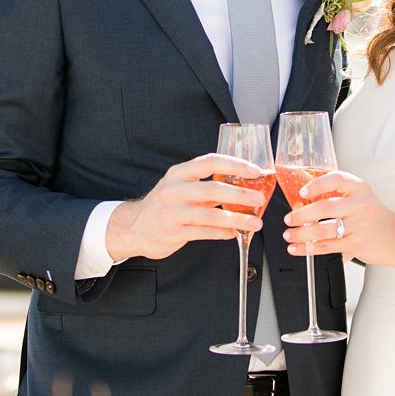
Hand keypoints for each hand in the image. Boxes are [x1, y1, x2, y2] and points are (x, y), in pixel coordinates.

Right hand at [106, 153, 266, 260]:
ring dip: (237, 219)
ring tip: (255, 223)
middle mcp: (174, 189)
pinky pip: (204, 232)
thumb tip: (244, 185)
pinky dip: (222, 232)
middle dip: (240, 194)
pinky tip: (234, 233)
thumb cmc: (166, 204)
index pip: (210, 161)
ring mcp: (171, 211)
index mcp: (179, 173)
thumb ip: (207, 184)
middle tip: (260, 199)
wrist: (134, 227)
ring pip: (211, 214)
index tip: (255, 171)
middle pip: (212, 188)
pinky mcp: (173, 231)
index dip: (235, 165)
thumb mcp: (181, 186)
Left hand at [281, 170, 394, 264]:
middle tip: (289, 218)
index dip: (316, 184)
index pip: (337, 179)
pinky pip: (326, 247)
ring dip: (301, 234)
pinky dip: (308, 248)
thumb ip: (339, 195)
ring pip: (322, 230)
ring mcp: (360, 226)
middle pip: (325, 208)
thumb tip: (305, 198)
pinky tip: (297, 248)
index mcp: (360, 188)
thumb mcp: (362, 197)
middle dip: (301, 215)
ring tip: (289, 235)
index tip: (301, 192)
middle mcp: (361, 205)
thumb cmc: (375, 217)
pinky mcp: (357, 244)